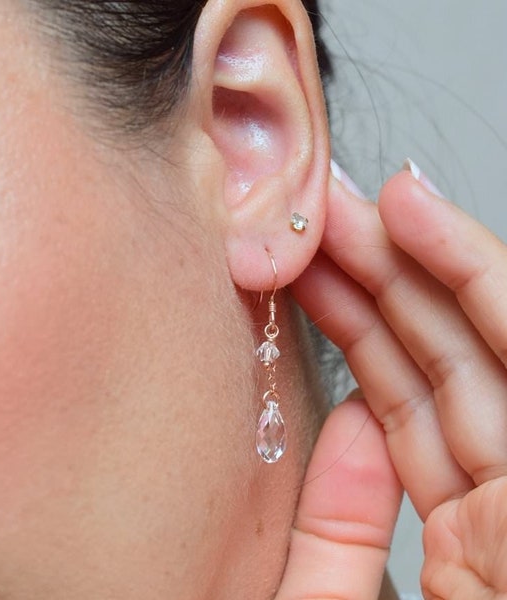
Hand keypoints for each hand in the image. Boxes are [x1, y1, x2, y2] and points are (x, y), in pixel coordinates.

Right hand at [289, 161, 506, 597]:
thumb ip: (364, 528)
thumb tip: (350, 424)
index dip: (462, 262)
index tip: (403, 199)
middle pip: (465, 355)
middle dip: (392, 269)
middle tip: (330, 214)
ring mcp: (496, 525)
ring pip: (432, 384)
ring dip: (369, 309)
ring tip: (316, 251)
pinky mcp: (460, 540)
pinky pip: (414, 434)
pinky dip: (374, 373)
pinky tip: (338, 322)